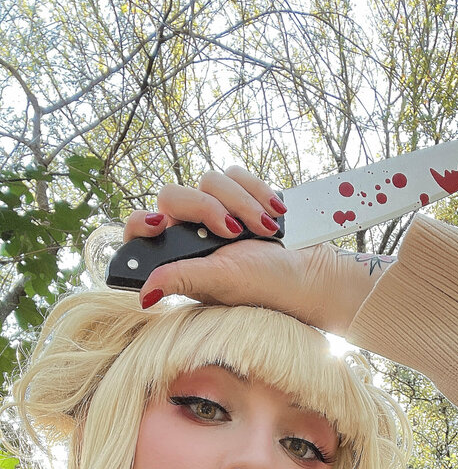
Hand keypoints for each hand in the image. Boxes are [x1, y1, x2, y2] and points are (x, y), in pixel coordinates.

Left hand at [122, 166, 395, 336]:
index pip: (138, 230)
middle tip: (232, 232)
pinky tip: (274, 217)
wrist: (308, 272)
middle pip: (173, 194)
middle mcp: (189, 232)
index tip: (158, 225)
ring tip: (264, 231)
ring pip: (208, 180)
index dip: (140, 223)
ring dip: (242, 204)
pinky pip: (235, 174)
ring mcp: (213, 211)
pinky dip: (257, 192)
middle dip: (208, 209)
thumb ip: (180, 278)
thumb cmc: (264, 285)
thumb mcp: (219, 282)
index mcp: (176, 256)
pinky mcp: (238, 196)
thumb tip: (144, 294)